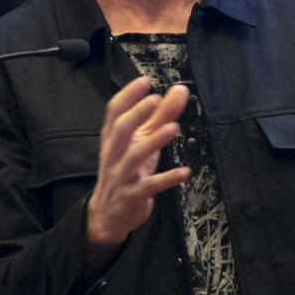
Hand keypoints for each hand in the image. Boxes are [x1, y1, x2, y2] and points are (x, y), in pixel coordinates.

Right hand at [85, 76, 191, 249]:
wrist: (109, 213)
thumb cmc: (128, 171)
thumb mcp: (143, 142)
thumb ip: (161, 116)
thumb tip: (179, 91)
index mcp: (114, 138)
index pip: (115, 111)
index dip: (128, 95)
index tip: (145, 81)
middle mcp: (115, 154)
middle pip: (121, 130)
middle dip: (136, 114)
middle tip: (154, 100)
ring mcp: (122, 175)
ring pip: (133, 157)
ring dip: (153, 142)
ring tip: (172, 128)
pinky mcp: (133, 196)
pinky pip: (149, 186)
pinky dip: (167, 179)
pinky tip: (184, 172)